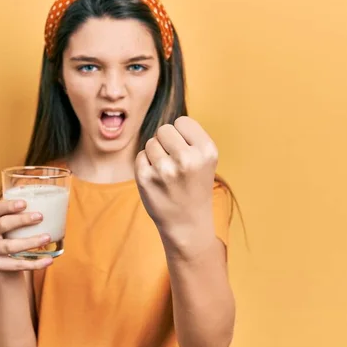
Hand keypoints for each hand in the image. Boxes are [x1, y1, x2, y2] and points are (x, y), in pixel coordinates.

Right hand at [0, 200, 52, 270]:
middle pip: (1, 225)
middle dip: (21, 220)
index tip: (25, 203)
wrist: (4, 257)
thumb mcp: (12, 218)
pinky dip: (34, 263)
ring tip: (47, 238)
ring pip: (9, 246)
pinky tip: (48, 260)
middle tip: (40, 217)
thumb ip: (23, 209)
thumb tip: (47, 199)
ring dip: (30, 242)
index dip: (8, 206)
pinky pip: (17, 265)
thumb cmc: (12, 230)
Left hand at [135, 116, 218, 240]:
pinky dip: (145, 165)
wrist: (188, 224)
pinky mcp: (146, 179)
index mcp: (206, 151)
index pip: (182, 121)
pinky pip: (140, 156)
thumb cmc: (195, 186)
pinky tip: (157, 180)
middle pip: (164, 129)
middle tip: (174, 163)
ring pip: (151, 143)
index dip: (181, 135)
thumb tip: (165, 123)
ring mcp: (165, 170)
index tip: (186, 151)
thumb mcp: (205, 160)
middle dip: (166, 143)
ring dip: (156, 154)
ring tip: (167, 173)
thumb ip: (190, 137)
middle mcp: (188, 159)